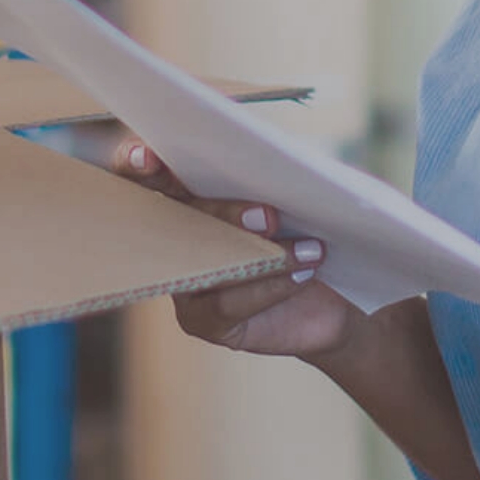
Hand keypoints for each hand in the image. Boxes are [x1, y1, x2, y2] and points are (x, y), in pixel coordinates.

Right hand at [110, 137, 359, 362]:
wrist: (342, 297)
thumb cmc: (319, 230)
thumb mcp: (310, 194)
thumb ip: (293, 172)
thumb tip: (297, 162)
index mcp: (192, 193)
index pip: (151, 173)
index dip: (136, 162)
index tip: (149, 159)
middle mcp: (177, 236)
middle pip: (180, 219)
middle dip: (224, 213)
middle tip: (270, 215)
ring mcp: (185, 282)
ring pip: (207, 264)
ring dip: (262, 256)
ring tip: (313, 249)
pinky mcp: (203, 321)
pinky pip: (226, 304)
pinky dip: (269, 287)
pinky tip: (303, 275)